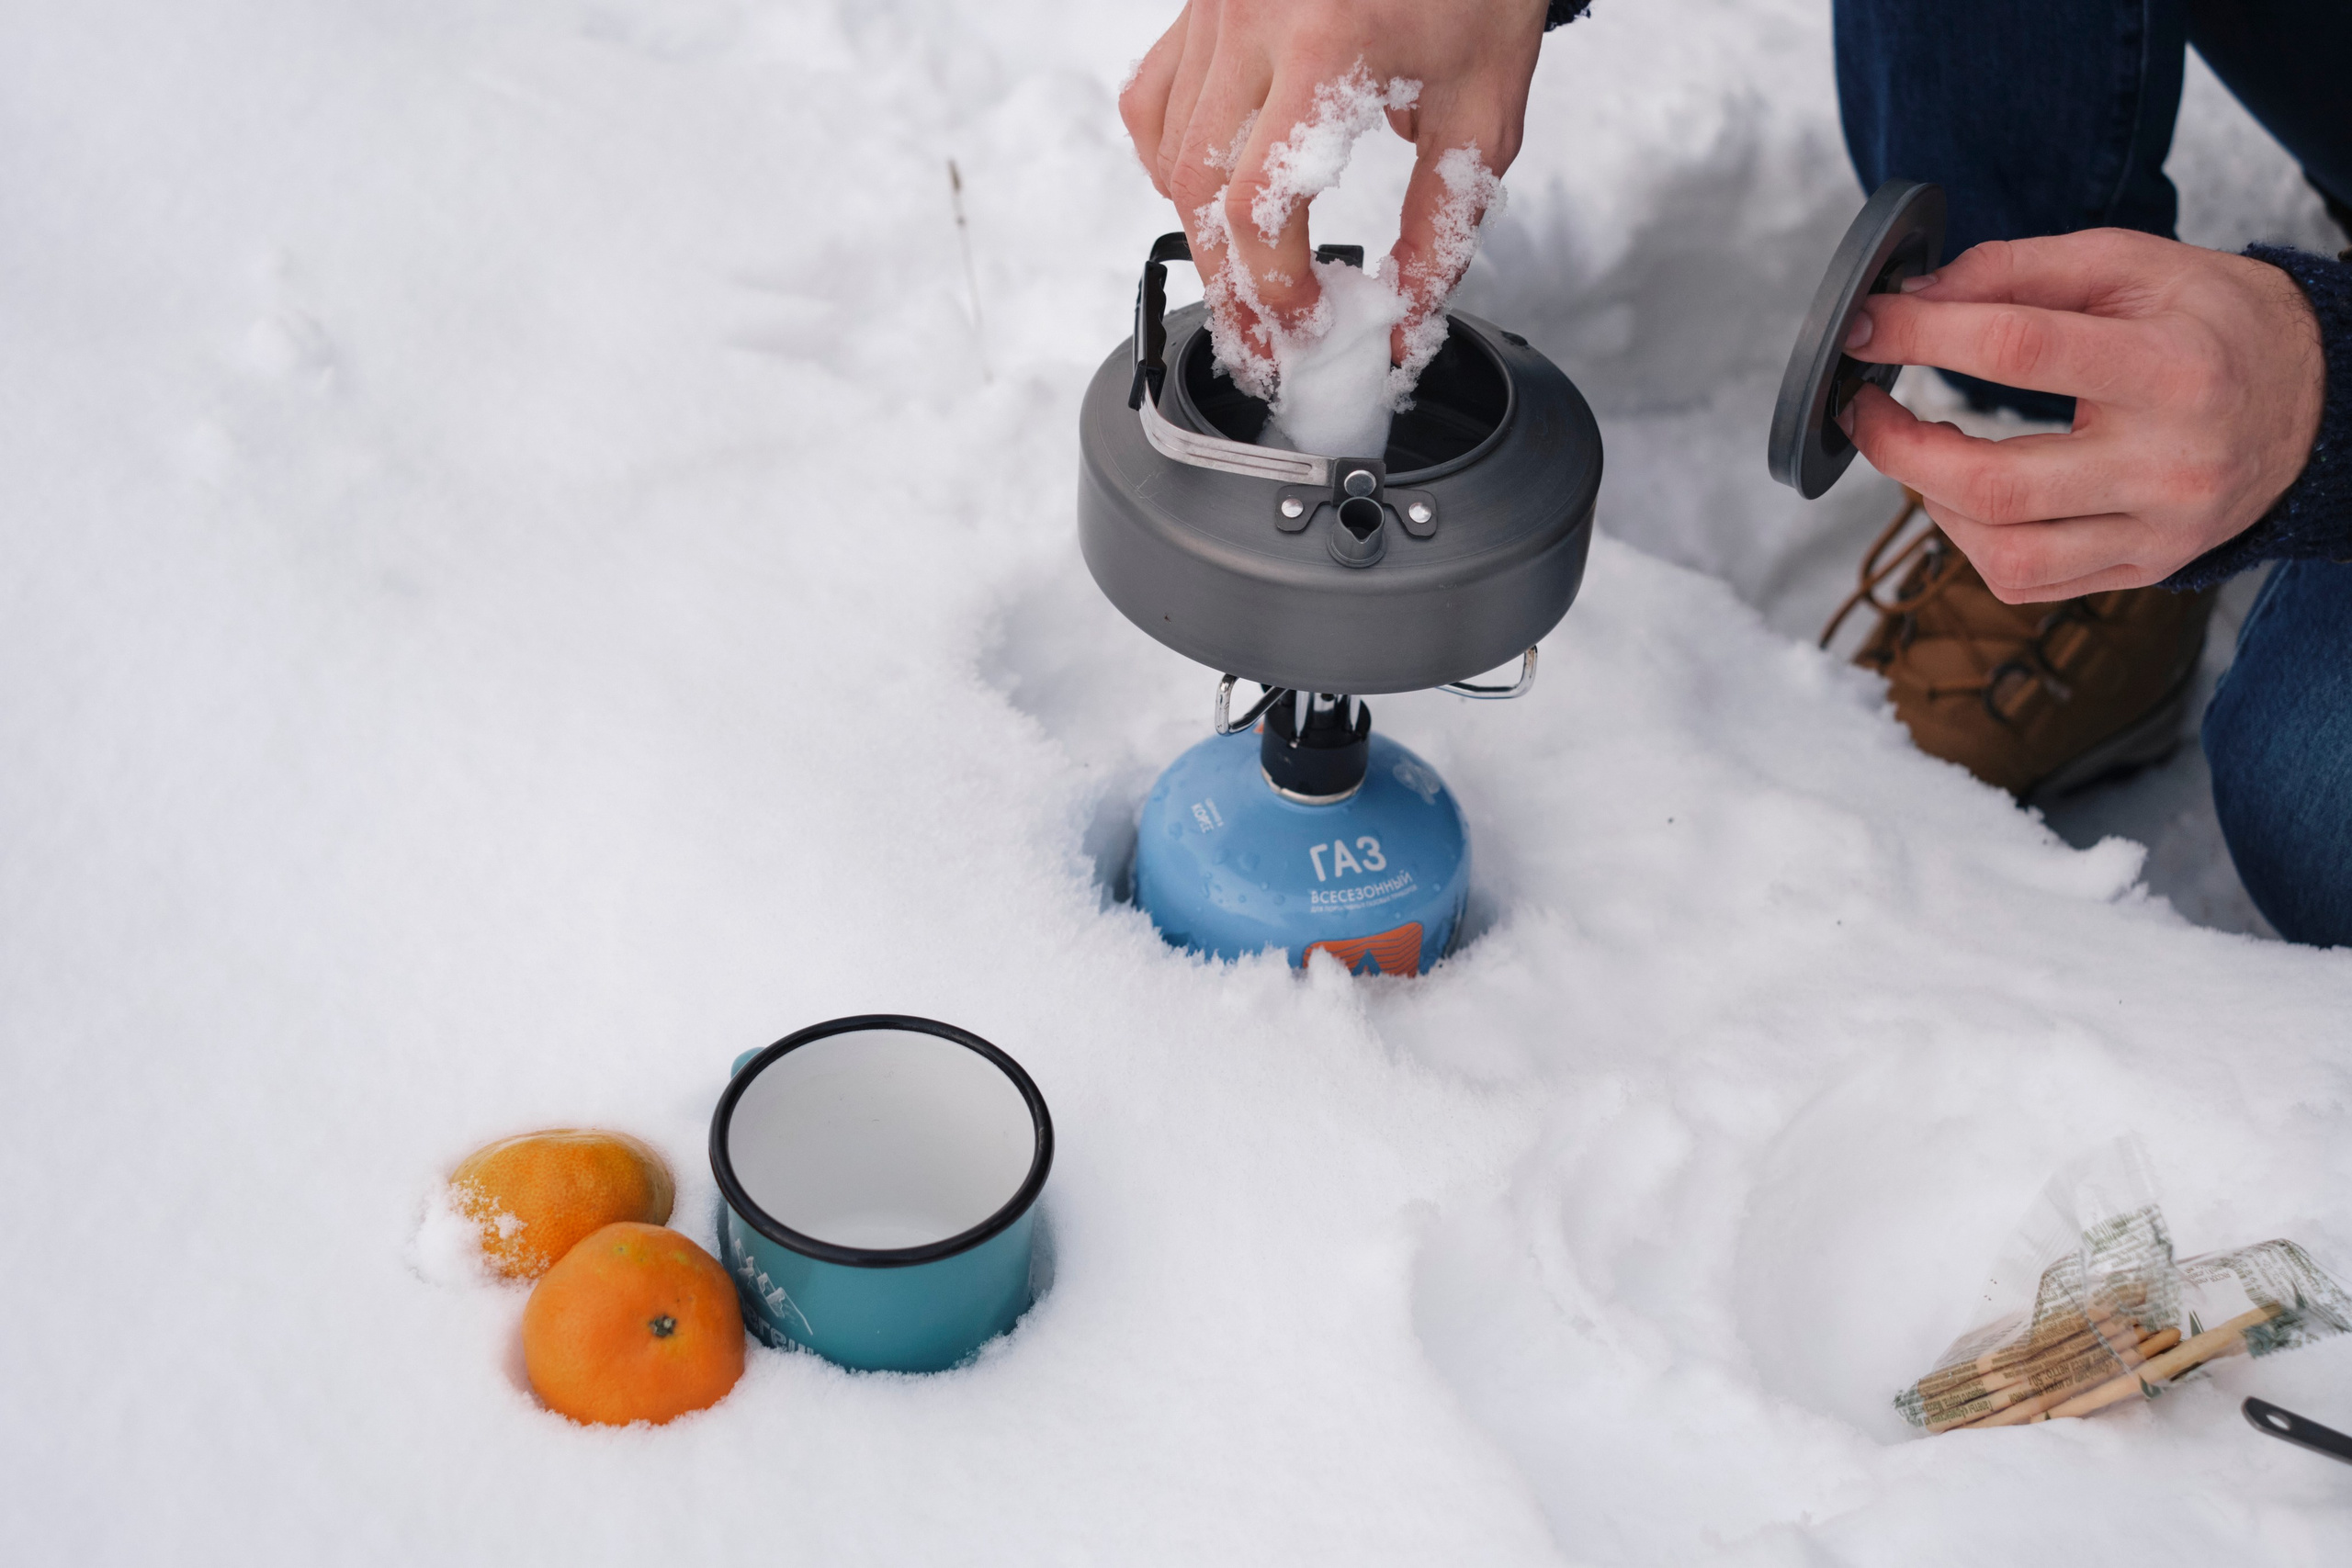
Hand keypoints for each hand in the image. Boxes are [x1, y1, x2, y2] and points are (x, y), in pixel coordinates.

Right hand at [1118, 0, 1546, 376]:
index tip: (1307, 328)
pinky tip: (1210, 196)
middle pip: (1198, 192)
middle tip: (1264, 343)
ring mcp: (1216, 6)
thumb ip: (1442, 224)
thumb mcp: (1485, 107)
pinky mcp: (1201, 3)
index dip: (1275, 289)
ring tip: (1243, 287)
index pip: (1260, 204)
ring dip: (1201, 234)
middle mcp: (1253, 18)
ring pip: (1167, 153)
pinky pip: (1153, 97)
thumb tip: (1405, 322)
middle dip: (1229, 286)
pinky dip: (1168, 161)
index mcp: (1328, 44)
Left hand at [1840, 229, 2324, 601]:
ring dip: (1932, 502)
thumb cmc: (2215, 323)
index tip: (1866, 327)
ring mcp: (2158, 531)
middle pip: (1993, 483)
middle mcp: (2167, 464)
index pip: (2018, 348)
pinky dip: (1970, 541)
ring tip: (1919, 452)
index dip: (1921, 334)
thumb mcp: (2134, 265)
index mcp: (2171, 368)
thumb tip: (1917, 295)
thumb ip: (2021, 269)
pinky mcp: (2146, 568)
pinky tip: (1965, 497)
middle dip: (1900, 447)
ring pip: (2003, 551)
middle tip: (1863, 411)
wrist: (2316, 399)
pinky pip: (2025, 580)